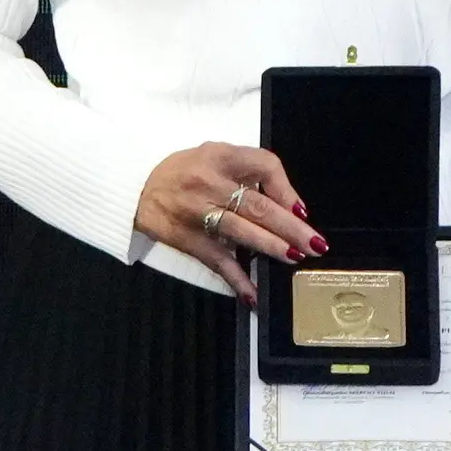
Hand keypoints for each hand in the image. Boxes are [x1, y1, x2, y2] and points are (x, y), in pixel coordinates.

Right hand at [134, 143, 320, 300]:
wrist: (135, 188)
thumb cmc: (183, 171)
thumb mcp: (215, 155)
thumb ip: (249, 171)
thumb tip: (290, 205)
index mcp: (220, 156)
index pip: (264, 165)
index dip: (286, 188)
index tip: (301, 209)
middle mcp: (209, 182)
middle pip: (257, 205)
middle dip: (290, 226)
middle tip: (314, 243)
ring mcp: (197, 212)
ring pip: (240, 231)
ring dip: (270, 246)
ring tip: (294, 257)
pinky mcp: (187, 239)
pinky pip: (217, 260)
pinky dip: (236, 279)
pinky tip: (253, 294)